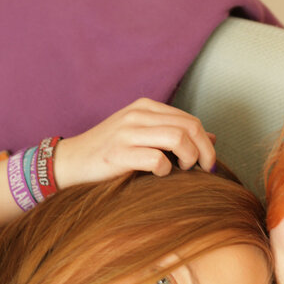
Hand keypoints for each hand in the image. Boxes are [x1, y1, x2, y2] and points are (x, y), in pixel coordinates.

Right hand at [53, 98, 215, 186]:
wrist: (71, 162)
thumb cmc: (110, 153)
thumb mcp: (144, 136)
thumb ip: (174, 134)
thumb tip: (212, 138)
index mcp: (146, 107)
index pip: (190, 119)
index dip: (206, 142)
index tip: (208, 163)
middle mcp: (138, 115)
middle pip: (190, 127)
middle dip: (204, 151)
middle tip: (204, 169)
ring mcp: (127, 133)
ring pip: (178, 139)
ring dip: (189, 158)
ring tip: (183, 170)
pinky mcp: (118, 154)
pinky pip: (157, 159)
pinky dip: (165, 171)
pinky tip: (159, 176)